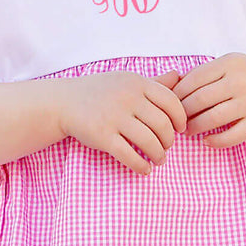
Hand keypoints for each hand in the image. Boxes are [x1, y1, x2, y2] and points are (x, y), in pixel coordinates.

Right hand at [57, 71, 186, 173]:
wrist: (65, 102)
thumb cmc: (101, 92)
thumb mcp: (127, 81)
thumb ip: (154, 82)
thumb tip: (179, 76)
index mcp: (137, 83)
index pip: (171, 101)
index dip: (181, 118)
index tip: (180, 129)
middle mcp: (127, 98)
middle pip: (162, 125)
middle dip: (169, 140)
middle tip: (167, 147)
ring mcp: (114, 117)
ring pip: (149, 142)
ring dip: (159, 155)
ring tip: (159, 159)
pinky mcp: (102, 136)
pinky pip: (129, 155)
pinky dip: (141, 166)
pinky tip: (145, 169)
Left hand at [172, 54, 245, 147]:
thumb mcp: (228, 66)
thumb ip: (202, 74)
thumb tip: (168, 85)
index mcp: (231, 63)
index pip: (194, 79)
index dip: (177, 94)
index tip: (169, 104)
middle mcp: (242, 81)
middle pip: (201, 99)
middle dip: (183, 113)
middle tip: (175, 121)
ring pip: (213, 118)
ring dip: (195, 127)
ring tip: (187, 131)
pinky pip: (231, 136)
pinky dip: (215, 141)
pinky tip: (206, 141)